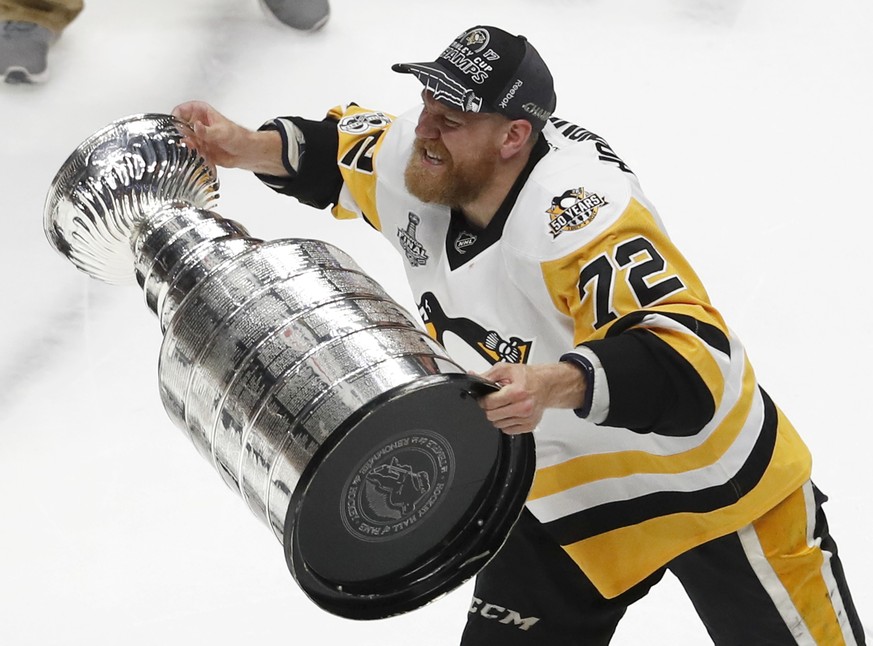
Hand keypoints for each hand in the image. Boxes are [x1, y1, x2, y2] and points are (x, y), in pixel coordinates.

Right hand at [171, 100, 285, 174]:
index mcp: (201, 112)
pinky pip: (189, 150)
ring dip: (186, 145)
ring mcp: (197, 136)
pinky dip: (191, 153)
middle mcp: (197, 123)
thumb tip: (196, 127)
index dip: (176, 116)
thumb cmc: (238, 137)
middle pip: (179, 125)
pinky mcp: (198, 148)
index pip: (182, 110)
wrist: (245, 153)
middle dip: (179, 134)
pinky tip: (199, 154)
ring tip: (194, 148)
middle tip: (185, 140)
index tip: (175, 124)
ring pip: (183, 139)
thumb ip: (206, 131)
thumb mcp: (221, 132)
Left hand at [475, 362, 586, 434]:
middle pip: (492, 416)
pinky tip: (511, 412)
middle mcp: (523, 407)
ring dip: (498, 416)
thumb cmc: (529, 377)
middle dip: (489, 408)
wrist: (547, 384)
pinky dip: (506, 422)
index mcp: (517, 392)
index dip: (483, 400)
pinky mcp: (529, 426)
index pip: (489, 404)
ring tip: (505, 405)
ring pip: (498, 424)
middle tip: (494, 401)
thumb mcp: (507, 369)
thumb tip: (473, 376)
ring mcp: (527, 418)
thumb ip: (489, 375)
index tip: (485, 398)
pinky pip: (508, 430)